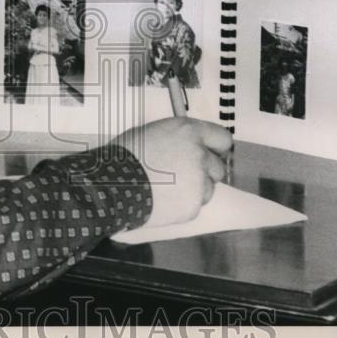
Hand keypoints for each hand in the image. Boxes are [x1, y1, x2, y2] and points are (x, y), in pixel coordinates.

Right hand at [112, 117, 233, 228]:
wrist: (113, 184)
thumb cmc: (126, 156)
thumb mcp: (152, 132)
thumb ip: (177, 138)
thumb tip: (184, 145)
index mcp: (189, 132)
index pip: (223, 138)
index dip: (217, 147)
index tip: (213, 154)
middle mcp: (200, 154)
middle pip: (218, 167)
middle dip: (205, 172)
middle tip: (183, 175)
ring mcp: (199, 181)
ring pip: (208, 189)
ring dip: (194, 190)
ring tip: (168, 189)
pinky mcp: (193, 205)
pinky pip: (194, 205)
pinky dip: (183, 205)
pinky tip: (163, 199)